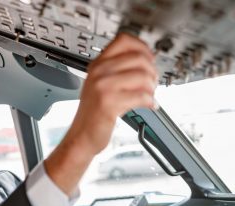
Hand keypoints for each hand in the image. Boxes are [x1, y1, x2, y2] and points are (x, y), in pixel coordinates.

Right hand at [70, 33, 157, 156]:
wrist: (82, 136)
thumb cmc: (93, 114)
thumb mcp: (100, 85)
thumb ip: (117, 71)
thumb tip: (145, 60)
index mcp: (97, 65)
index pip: (124, 40)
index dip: (142, 47)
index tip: (149, 58)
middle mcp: (99, 72)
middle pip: (138, 57)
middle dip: (152, 70)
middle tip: (152, 83)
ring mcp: (103, 87)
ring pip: (143, 76)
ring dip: (152, 87)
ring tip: (149, 95)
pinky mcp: (109, 103)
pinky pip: (141, 95)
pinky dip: (150, 101)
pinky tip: (149, 105)